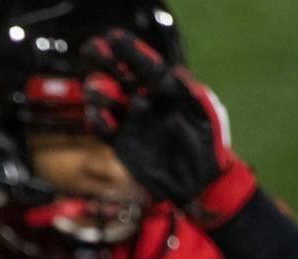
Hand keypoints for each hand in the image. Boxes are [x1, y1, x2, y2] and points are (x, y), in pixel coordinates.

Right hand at [81, 29, 255, 223]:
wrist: (198, 182)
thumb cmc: (208, 146)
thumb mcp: (206, 116)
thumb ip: (192, 94)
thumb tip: (177, 71)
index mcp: (167, 92)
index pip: (146, 67)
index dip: (131, 51)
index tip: (114, 36)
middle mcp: (146, 104)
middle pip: (122, 78)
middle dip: (106, 62)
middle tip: (89, 47)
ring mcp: (133, 124)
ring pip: (109, 103)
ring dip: (100, 93)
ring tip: (93, 87)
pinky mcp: (122, 145)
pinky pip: (105, 130)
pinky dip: (98, 122)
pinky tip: (96, 115)